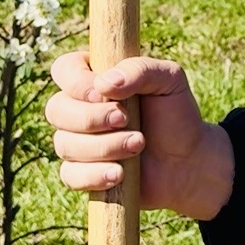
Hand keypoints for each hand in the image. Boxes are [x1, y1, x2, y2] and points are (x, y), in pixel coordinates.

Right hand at [45, 51, 235, 220]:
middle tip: (127, 120)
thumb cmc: (176, 115)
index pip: (64, 70)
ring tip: (138, 145)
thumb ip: (139, 70)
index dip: (76, 82)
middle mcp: (79, 108)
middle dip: (91, 118)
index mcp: (95, 77)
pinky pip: (70, 175)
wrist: (187, 161)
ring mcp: (77, 142)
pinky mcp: (82, 173)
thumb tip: (104, 83)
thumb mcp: (169, 80)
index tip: (104, 93)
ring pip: (64, 144)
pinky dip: (95, 175)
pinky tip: (120, 174)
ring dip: (103, 147)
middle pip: (56, 109)